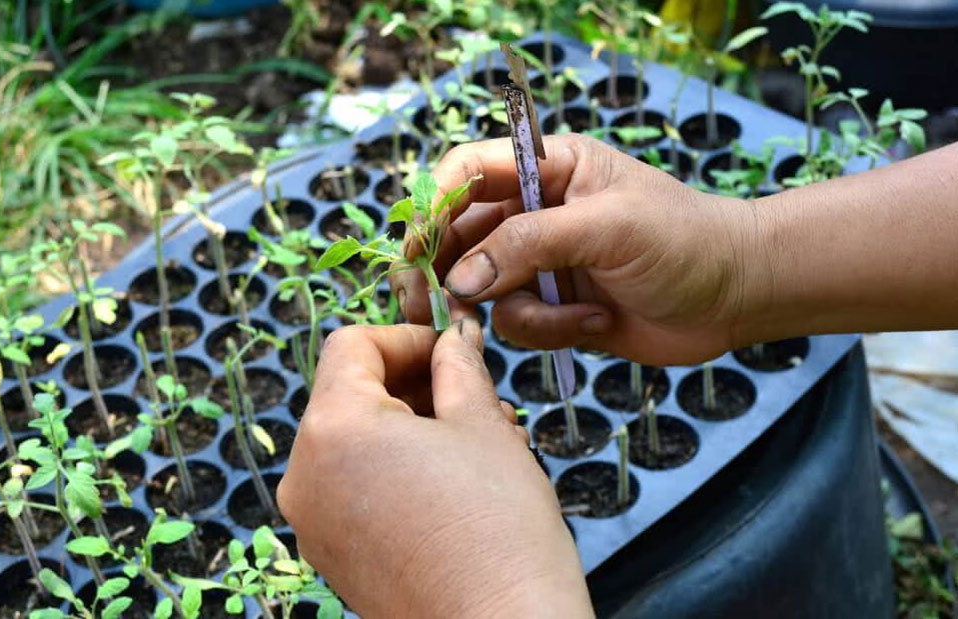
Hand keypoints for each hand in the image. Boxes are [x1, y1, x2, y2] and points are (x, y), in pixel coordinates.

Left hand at [277, 322, 592, 617]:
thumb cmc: (496, 531)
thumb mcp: (482, 425)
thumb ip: (458, 366)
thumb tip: (453, 338)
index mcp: (332, 429)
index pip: (351, 346)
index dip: (406, 336)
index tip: (450, 349)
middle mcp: (305, 476)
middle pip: (351, 396)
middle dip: (415, 386)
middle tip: (477, 397)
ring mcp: (315, 522)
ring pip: (358, 444)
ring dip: (413, 429)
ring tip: (479, 443)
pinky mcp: (334, 557)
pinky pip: (357, 489)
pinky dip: (398, 471)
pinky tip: (456, 483)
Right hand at [390, 134, 761, 365]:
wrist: (738, 297)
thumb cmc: (686, 241)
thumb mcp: (608, 227)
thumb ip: (530, 243)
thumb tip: (462, 279)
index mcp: (549, 167)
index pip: (469, 170)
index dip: (434, 203)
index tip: (416, 246)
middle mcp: (536, 211)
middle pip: (459, 234)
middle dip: (444, 270)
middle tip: (427, 306)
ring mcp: (542, 263)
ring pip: (483, 289)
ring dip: (515, 310)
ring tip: (569, 317)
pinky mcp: (554, 308)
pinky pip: (517, 324)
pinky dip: (550, 331)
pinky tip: (597, 325)